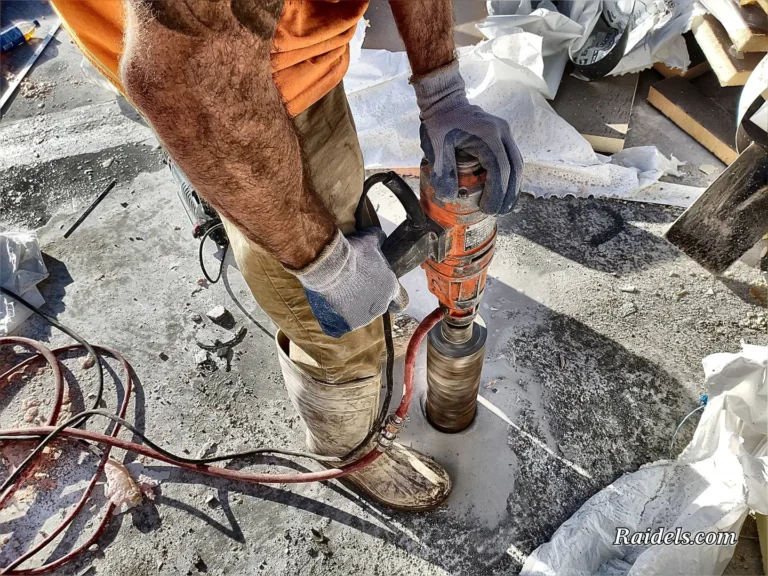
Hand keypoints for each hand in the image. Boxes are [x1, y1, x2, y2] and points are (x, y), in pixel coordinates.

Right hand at [293, 229, 407, 337]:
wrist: (330, 265)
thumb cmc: (353, 252)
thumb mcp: (369, 240)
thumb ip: (378, 240)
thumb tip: (380, 237)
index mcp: (390, 289)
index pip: (402, 301)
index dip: (396, 299)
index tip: (390, 299)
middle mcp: (379, 307)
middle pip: (376, 307)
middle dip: (366, 297)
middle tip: (351, 284)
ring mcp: (362, 318)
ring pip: (357, 316)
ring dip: (349, 306)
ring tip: (336, 290)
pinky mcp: (344, 324)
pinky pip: (339, 327)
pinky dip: (334, 320)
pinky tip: (328, 309)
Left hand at [413, 61, 523, 214]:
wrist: (444, 101)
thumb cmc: (439, 123)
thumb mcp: (436, 147)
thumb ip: (443, 171)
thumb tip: (449, 196)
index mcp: (488, 136)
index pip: (500, 170)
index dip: (497, 193)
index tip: (488, 209)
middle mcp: (502, 133)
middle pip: (515, 168)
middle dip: (509, 194)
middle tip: (499, 212)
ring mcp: (504, 133)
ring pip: (517, 164)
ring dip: (513, 187)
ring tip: (504, 206)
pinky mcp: (502, 136)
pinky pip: (512, 159)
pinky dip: (510, 177)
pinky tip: (503, 190)